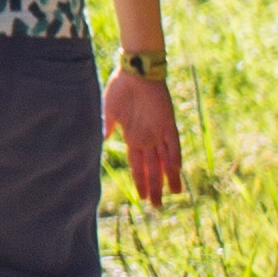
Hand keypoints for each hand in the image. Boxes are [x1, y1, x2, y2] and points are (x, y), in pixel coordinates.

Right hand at [106, 64, 183, 205]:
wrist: (135, 70)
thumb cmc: (120, 88)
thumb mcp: (109, 112)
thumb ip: (108, 128)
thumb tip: (101, 141)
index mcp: (134, 137)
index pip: (138, 166)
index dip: (140, 181)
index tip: (141, 197)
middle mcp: (148, 138)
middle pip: (153, 168)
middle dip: (155, 187)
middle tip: (157, 206)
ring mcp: (159, 131)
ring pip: (166, 159)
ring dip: (169, 176)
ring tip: (173, 194)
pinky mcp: (168, 122)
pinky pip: (174, 143)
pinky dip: (174, 156)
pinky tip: (176, 170)